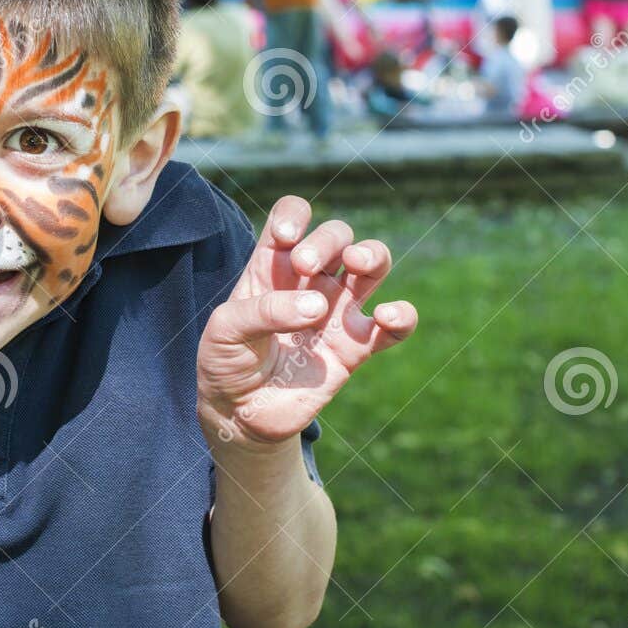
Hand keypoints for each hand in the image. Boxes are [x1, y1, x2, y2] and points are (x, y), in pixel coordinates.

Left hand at [198, 196, 416, 450]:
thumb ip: (264, 310)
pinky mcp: (356, 347)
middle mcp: (309, 281)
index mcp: (273, 265)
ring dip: (372, 254)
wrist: (238, 413)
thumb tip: (319, 307)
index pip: (293, 216)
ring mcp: (336, 311)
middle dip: (327, 240)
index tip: (287, 237)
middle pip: (337, 235)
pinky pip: (394, 326)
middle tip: (304, 266)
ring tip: (357, 265)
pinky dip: (402, 316)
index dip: (295, 215)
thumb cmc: (225, 361)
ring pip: (373, 264)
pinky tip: (386, 316)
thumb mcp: (225, 329)